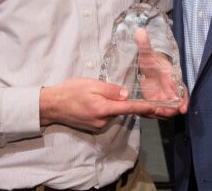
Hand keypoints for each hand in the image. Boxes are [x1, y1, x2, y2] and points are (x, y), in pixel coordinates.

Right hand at [39, 77, 167, 131]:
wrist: (52, 105)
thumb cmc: (71, 91)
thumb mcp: (92, 84)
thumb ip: (111, 90)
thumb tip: (126, 95)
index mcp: (104, 108)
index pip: (130, 108)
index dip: (145, 108)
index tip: (158, 108)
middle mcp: (103, 120)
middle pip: (121, 110)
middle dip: (123, 102)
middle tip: (112, 90)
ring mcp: (98, 125)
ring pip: (113, 113)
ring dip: (111, 105)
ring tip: (96, 94)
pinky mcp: (93, 127)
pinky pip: (105, 116)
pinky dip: (104, 109)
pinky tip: (93, 101)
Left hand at [133, 28, 188, 117]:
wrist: (148, 67)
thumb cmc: (150, 60)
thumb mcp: (146, 53)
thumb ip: (144, 45)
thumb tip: (140, 31)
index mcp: (172, 77)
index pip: (181, 90)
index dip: (183, 100)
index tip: (183, 108)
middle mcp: (171, 89)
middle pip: (175, 104)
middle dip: (170, 109)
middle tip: (162, 111)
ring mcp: (164, 97)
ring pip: (166, 109)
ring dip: (160, 112)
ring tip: (151, 111)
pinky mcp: (156, 102)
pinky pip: (157, 111)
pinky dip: (152, 113)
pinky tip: (144, 111)